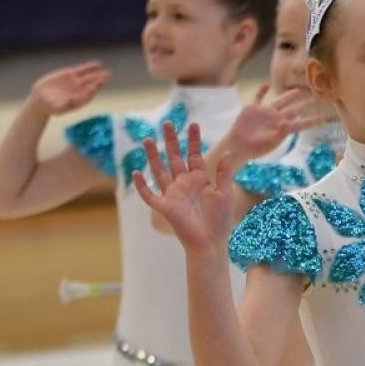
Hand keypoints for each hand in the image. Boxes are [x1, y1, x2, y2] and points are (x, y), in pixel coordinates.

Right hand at [30, 61, 111, 115]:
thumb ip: (64, 105)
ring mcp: (76, 83)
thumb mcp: (55, 108)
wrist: (42, 99)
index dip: (91, 91)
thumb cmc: (49, 106)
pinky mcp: (71, 75)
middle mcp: (80, 92)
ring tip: (108, 72)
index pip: (88, 96)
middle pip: (92, 86)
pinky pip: (82, 70)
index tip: (94, 87)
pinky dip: (90, 67)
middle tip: (108, 76)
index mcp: (78, 102)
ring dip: (99, 74)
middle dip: (100, 81)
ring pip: (90, 78)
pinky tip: (98, 65)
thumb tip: (72, 100)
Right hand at [131, 121, 233, 254]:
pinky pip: (149, 195)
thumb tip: (228, 153)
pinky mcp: (165, 206)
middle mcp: (184, 183)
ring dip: (154, 156)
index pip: (195, 155)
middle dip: (171, 141)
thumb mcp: (225, 194)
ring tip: (148, 140)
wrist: (211, 242)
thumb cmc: (220, 221)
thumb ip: (224, 174)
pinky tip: (136, 173)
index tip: (193, 124)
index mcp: (200, 179)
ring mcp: (173, 194)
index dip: (194, 140)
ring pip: (160, 171)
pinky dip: (142, 185)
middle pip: (175, 158)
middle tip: (167, 123)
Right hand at [228, 86, 324, 162]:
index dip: (311, 121)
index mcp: (283, 128)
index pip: (300, 124)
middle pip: (293, 110)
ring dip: (288, 96)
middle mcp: (276, 118)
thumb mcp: (271, 142)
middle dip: (304, 105)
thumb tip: (287, 122)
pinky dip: (261, 90)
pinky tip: (266, 84)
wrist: (239, 145)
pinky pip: (258, 97)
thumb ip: (280, 132)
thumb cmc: (256, 148)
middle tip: (315, 99)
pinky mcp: (253, 108)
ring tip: (298, 91)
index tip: (323, 118)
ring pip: (279, 101)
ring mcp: (265, 112)